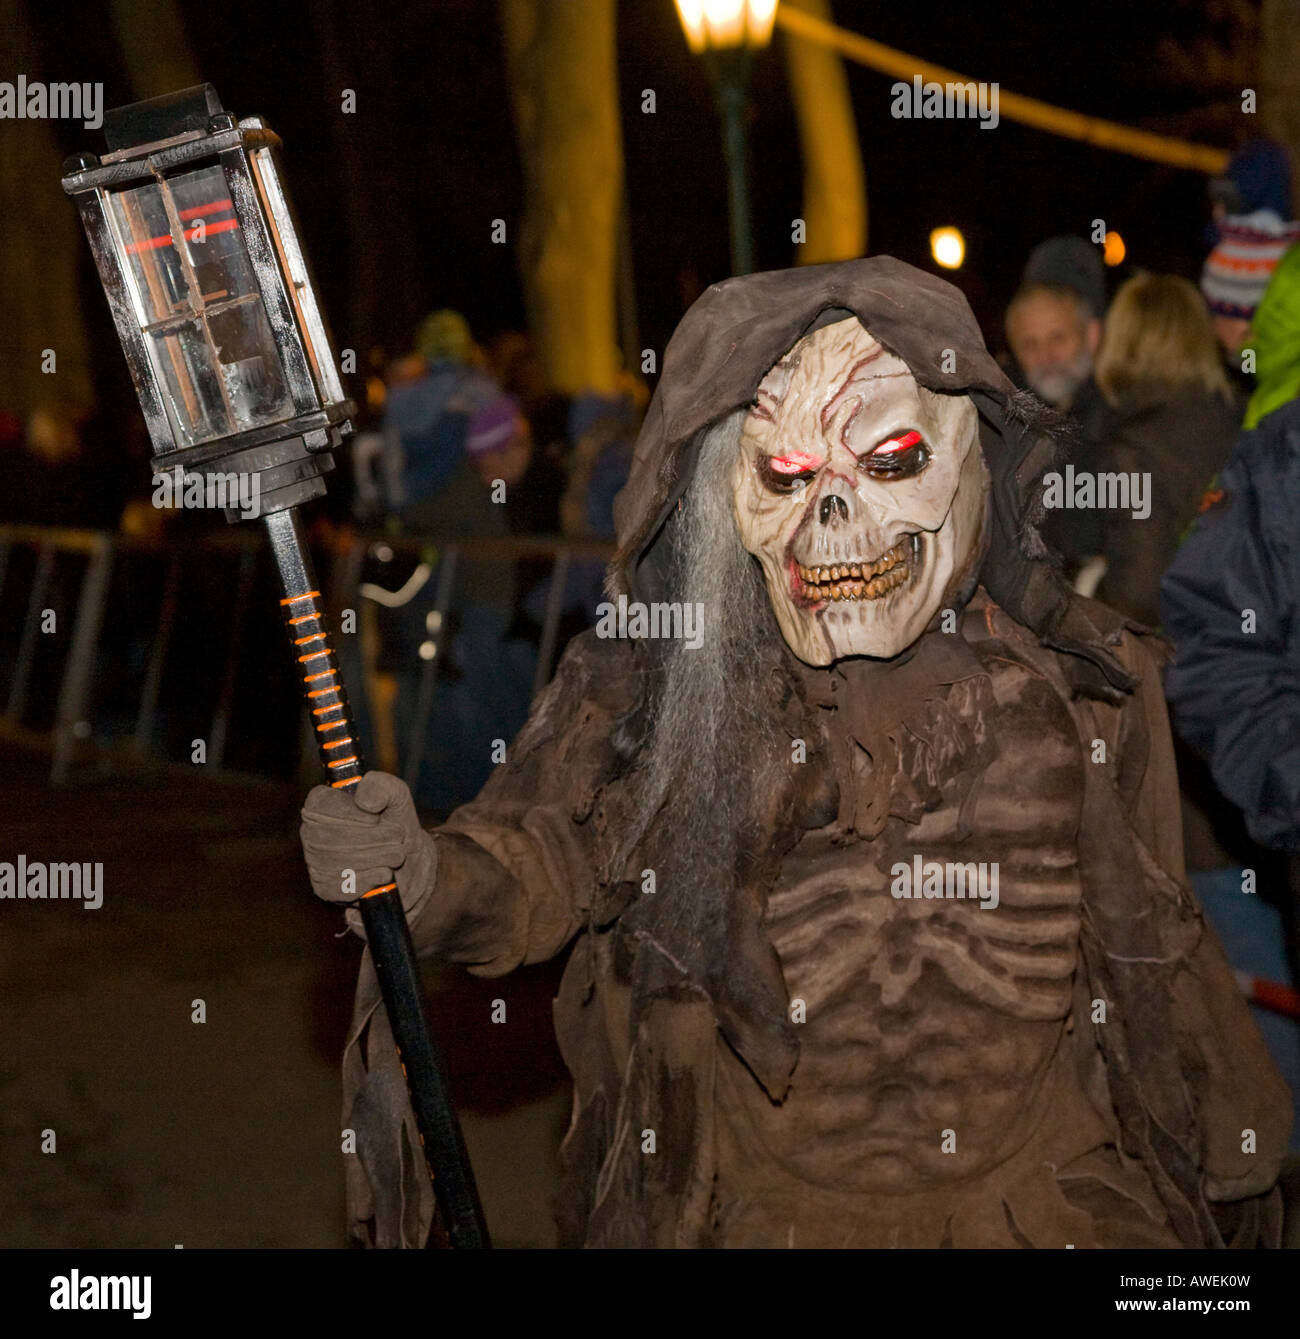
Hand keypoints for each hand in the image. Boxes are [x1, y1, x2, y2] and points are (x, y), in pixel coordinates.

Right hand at [299, 771, 436, 935]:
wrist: (409, 862)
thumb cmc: (396, 824)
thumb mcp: (397, 797)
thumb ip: (383, 787)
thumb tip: (366, 801)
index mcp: (321, 804)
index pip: (322, 805)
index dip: (352, 813)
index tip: (376, 818)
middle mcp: (311, 832)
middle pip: (337, 835)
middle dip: (377, 837)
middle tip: (397, 837)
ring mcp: (315, 862)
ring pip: (344, 862)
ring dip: (381, 858)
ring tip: (395, 854)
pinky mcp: (325, 889)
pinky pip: (346, 885)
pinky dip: (373, 878)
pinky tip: (383, 872)